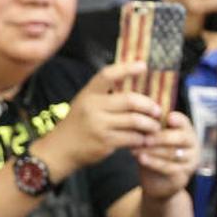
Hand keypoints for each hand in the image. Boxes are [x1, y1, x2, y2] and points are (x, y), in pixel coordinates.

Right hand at [33, 62, 161, 181]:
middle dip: (149, 105)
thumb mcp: (85, 103)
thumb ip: (105, 95)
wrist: (59, 150)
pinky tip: (145, 139)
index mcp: (88, 93)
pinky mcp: (105, 142)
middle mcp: (93, 107)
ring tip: (155, 126)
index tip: (144, 65)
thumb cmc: (78, 124)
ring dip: (149, 124)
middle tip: (157, 110)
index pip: (107, 75)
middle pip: (130, 100)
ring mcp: (99, 125)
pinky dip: (142, 139)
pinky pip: (132, 138)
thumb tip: (135, 85)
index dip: (127, 68)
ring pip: (134, 120)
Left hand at [132, 111, 198, 199]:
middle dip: (161, 137)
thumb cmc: (155, 155)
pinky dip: (153, 162)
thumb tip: (138, 115)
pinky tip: (141, 159)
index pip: (184, 122)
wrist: (157, 184)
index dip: (177, 119)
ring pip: (172, 153)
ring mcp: (190, 161)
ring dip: (153, 151)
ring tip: (135, 149)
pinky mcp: (183, 176)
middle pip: (180, 137)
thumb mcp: (153, 140)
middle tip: (144, 139)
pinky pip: (168, 167)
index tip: (167, 118)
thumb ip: (151, 129)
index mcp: (187, 131)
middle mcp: (193, 145)